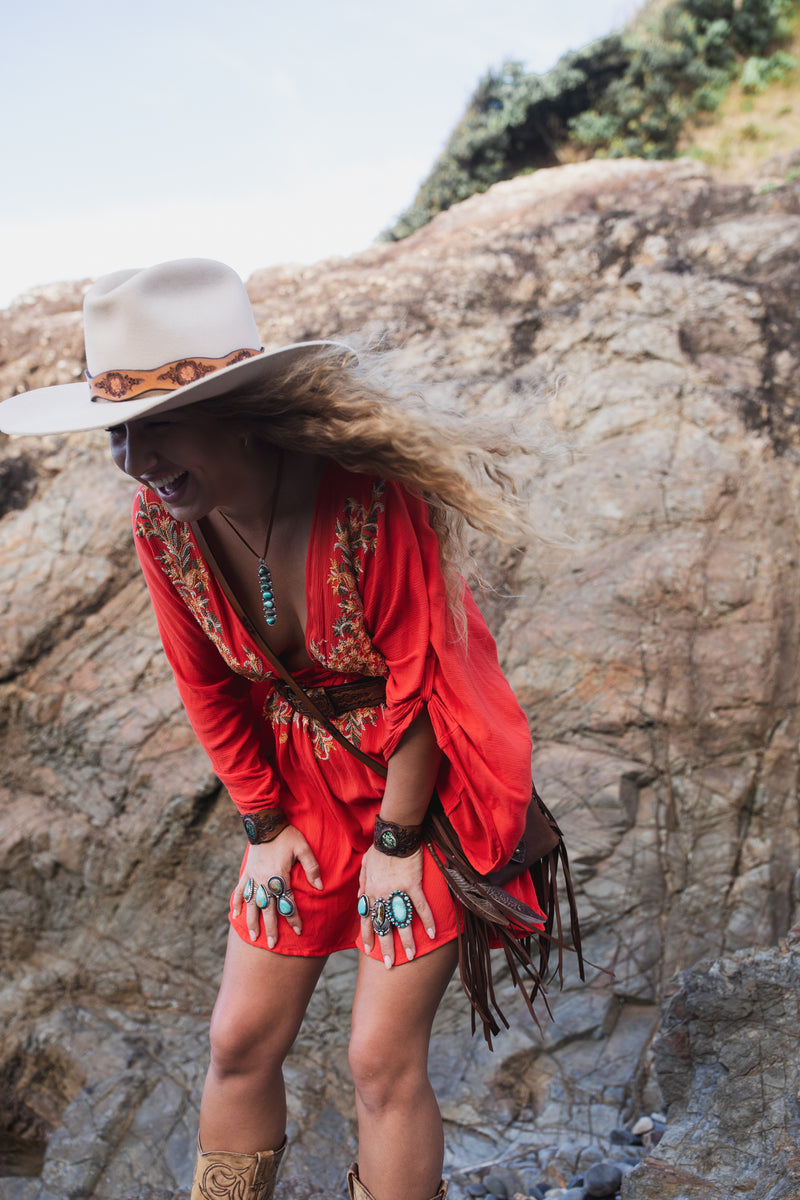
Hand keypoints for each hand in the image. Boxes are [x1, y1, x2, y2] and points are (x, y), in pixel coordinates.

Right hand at [232, 825, 321, 947]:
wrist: (265, 822)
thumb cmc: (286, 835)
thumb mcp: (303, 848)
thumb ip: (312, 867)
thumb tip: (320, 886)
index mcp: (280, 876)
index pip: (288, 902)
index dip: (293, 918)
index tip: (298, 931)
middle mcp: (265, 880)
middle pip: (269, 909)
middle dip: (271, 928)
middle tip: (272, 944)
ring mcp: (253, 878)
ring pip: (252, 905)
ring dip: (252, 922)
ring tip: (253, 937)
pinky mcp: (246, 873)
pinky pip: (240, 891)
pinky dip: (236, 904)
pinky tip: (234, 916)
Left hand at [358, 844, 435, 967]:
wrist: (393, 834)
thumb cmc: (379, 848)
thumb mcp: (364, 864)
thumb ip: (361, 882)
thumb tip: (359, 897)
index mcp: (369, 890)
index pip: (366, 918)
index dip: (368, 935)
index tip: (369, 950)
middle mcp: (381, 894)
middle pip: (382, 925)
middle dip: (385, 946)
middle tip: (389, 964)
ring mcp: (396, 891)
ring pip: (400, 921)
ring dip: (406, 940)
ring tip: (411, 956)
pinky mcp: (412, 885)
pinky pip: (420, 906)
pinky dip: (427, 920)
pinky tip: (432, 933)